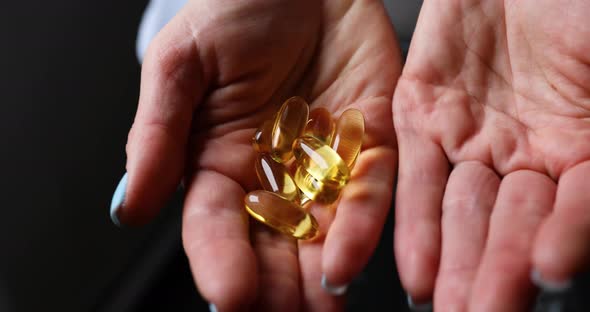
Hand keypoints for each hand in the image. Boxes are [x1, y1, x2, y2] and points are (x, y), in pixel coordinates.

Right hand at [114, 0, 400, 310]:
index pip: (214, 224)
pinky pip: (369, 190)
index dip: (218, 259)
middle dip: (274, 285)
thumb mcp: (182, 64)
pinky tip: (347, 258)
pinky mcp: (371, 142)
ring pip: (322, 231)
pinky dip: (361, 224)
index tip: (226, 295)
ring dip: (320, 274)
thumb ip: (156, 133)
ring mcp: (324, 163)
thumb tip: (127, 208)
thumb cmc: (233, 9)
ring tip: (319, 308)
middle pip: (271, 243)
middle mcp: (272, 173)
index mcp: (217, 161)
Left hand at [393, 0, 589, 309]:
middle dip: (499, 273)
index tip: (550, 276)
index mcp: (584, 148)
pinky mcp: (420, 117)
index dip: (565, 240)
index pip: (575, 211)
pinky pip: (415, 177)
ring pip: (463, 212)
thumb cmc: (573, 6)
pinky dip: (416, 223)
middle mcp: (527, 156)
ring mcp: (472, 139)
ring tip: (446, 306)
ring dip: (455, 262)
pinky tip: (414, 271)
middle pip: (513, 226)